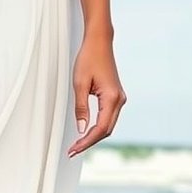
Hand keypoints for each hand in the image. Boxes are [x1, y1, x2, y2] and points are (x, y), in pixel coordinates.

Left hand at [67, 33, 126, 156]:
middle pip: (105, 130)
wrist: (99, 42)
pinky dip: (97, 128)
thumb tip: (81, 129)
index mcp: (111, 98)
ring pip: (107, 126)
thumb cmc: (89, 58)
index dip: (86, 142)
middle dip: (89, 142)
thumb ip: (81, 108)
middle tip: (72, 150)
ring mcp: (119, 98)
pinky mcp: (116, 97)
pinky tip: (86, 133)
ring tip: (77, 144)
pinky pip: (108, 118)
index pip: (100, 128)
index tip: (74, 149)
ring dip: (93, 137)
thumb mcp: (79, 84)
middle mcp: (119, 100)